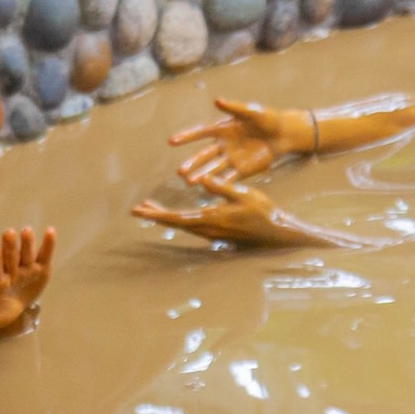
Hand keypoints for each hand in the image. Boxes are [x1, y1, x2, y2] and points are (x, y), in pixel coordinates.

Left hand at [0, 226, 55, 331]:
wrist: (11, 307)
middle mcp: (10, 273)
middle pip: (9, 259)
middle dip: (9, 247)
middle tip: (7, 233)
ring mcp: (25, 270)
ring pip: (25, 255)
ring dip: (26, 244)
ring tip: (26, 231)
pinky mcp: (40, 269)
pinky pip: (44, 256)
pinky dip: (48, 245)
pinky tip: (50, 231)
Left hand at [130, 177, 298, 246]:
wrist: (277, 233)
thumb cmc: (264, 212)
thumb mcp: (244, 194)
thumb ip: (222, 187)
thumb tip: (202, 180)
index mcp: (212, 218)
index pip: (178, 218)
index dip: (157, 214)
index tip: (141, 209)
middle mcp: (208, 228)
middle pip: (175, 223)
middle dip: (155, 215)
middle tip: (137, 209)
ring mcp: (212, 232)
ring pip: (182, 224)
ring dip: (165, 216)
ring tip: (150, 207)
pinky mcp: (217, 232)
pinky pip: (192, 225)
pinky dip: (178, 218)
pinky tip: (175, 214)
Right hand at [171, 98, 317, 185]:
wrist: (283, 134)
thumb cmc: (267, 119)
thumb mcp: (252, 112)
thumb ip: (234, 108)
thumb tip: (217, 100)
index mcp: (222, 129)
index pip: (200, 133)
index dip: (187, 137)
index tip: (172, 141)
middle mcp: (223, 145)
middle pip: (204, 156)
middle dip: (192, 164)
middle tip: (180, 172)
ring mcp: (231, 158)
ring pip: (213, 169)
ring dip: (202, 176)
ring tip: (190, 183)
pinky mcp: (242, 169)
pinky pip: (229, 177)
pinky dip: (220, 183)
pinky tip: (209, 189)